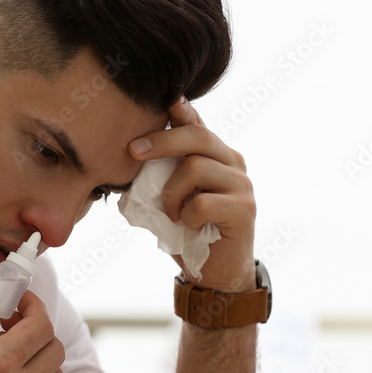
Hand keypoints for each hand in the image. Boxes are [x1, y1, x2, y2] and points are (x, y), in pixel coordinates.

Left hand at [129, 96, 256, 293]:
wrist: (215, 274)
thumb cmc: (189, 234)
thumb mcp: (171, 198)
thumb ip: (161, 175)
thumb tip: (127, 154)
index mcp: (215, 156)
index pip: (198, 124)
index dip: (181, 109)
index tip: (164, 98)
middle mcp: (233, 163)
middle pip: (197, 137)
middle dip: (161, 141)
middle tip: (132, 151)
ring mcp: (242, 185)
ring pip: (195, 168)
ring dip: (171, 193)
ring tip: (171, 213)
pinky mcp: (244, 210)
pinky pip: (202, 202)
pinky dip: (186, 216)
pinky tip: (187, 226)